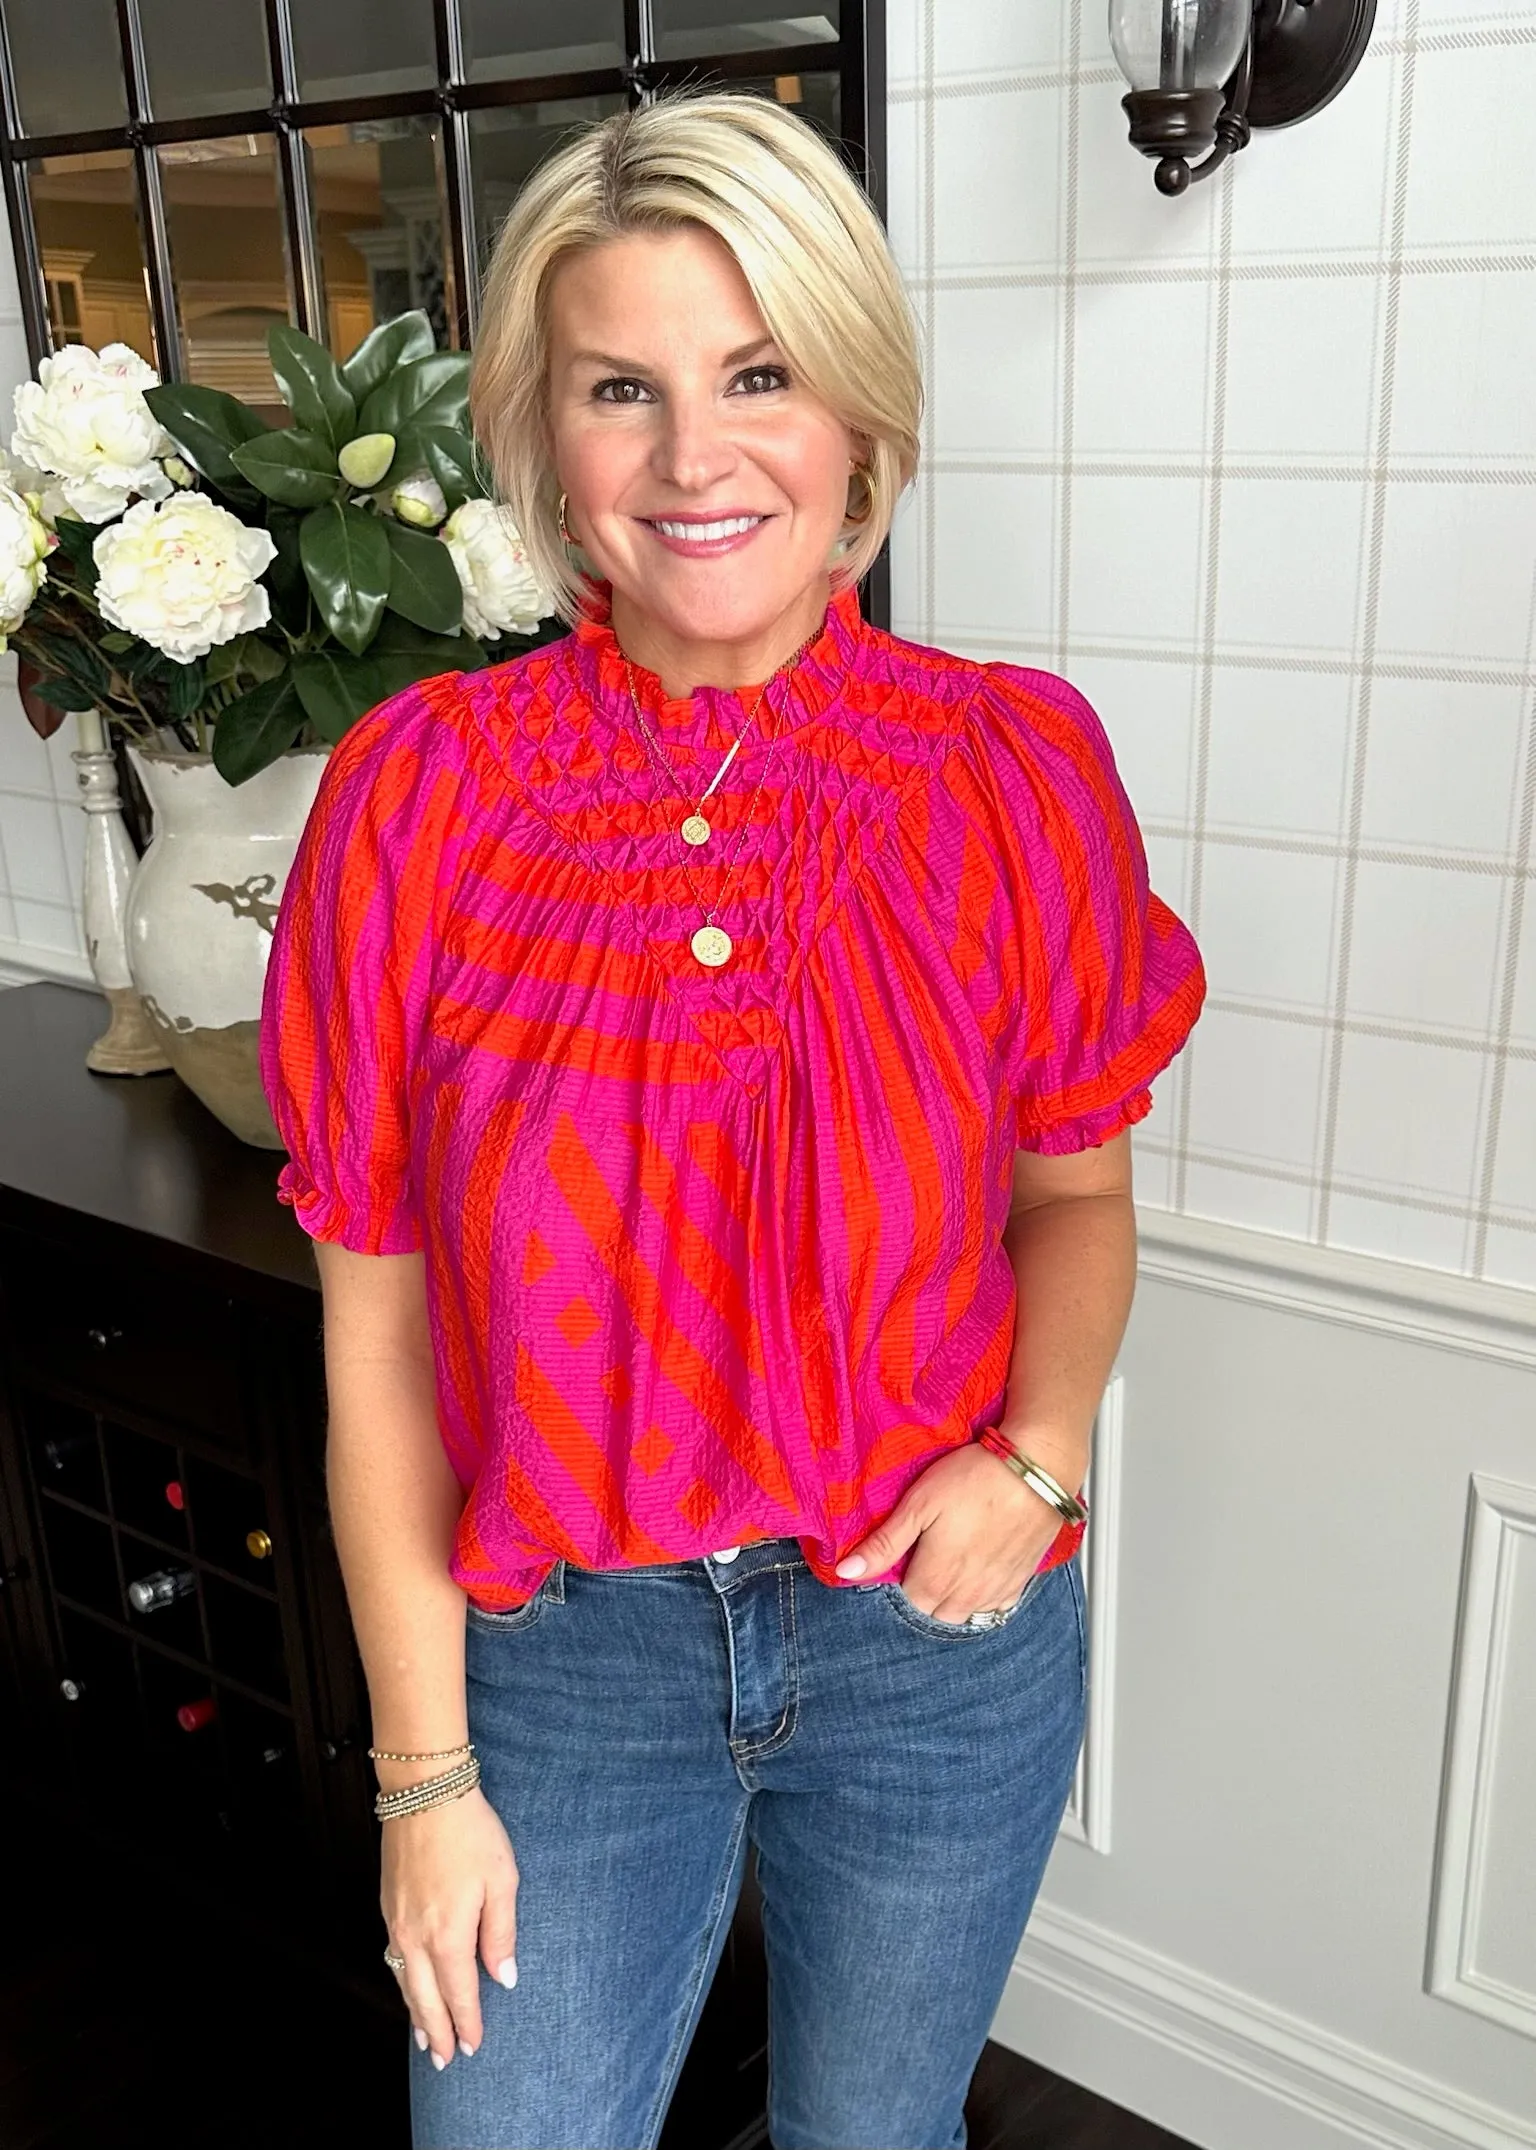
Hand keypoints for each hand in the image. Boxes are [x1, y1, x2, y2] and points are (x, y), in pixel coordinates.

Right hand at [381, 1786, 519, 2067]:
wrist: (424, 1792)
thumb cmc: (470, 1832)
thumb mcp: (502, 1880)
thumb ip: (501, 1933)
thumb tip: (504, 1977)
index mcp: (448, 1935)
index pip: (459, 1994)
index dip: (467, 2023)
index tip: (474, 2047)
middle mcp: (416, 1936)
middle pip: (424, 1999)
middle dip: (436, 2032)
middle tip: (444, 2061)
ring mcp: (397, 1922)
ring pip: (403, 1982)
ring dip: (415, 2013)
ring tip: (424, 2038)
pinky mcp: (388, 1905)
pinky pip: (393, 1958)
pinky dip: (400, 1982)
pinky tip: (407, 1985)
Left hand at [834, 1439, 1083, 1623]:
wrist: (1036, 1470)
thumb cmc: (975, 1479)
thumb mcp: (919, 1504)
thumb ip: (884, 1544)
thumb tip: (846, 1571)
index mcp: (936, 1579)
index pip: (907, 1601)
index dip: (901, 1578)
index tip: (905, 1553)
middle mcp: (966, 1596)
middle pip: (934, 1613)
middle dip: (925, 1592)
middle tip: (927, 1556)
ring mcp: (996, 1592)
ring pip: (964, 1615)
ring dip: (952, 1599)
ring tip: (952, 1563)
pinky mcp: (1021, 1581)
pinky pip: (995, 1607)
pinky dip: (983, 1598)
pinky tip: (980, 1571)